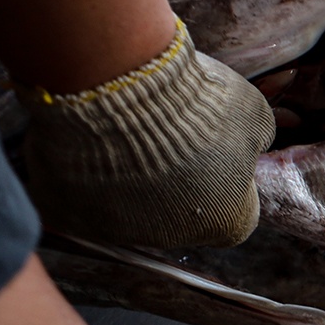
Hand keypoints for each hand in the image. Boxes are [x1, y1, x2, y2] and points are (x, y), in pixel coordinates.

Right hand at [18, 19, 275, 247]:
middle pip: (179, 215)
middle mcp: (170, 237)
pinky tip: (90, 140)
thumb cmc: (197, 102)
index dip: (229, 184)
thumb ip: (257, 138)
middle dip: (177, 182)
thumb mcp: (253, 113)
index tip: (218, 156)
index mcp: (223, 221)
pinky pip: (80, 196)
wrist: (117, 88)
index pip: (235, 216)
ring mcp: (114, 229)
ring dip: (130, 180)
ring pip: (127, 208)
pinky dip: (85, 174)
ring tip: (127, 133)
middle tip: (168, 138)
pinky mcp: (66, 213)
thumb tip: (255, 144)